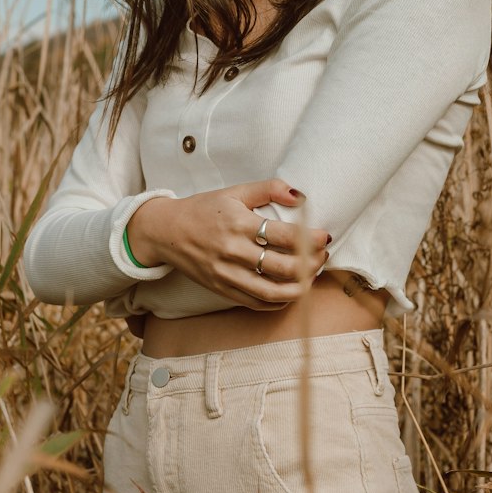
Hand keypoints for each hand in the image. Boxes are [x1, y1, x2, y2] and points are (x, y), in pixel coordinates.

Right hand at [127, 180, 330, 311]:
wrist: (165, 232)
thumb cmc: (203, 208)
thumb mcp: (234, 191)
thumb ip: (268, 188)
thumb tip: (300, 195)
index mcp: (239, 224)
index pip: (285, 236)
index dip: (311, 239)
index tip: (325, 237)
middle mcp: (233, 252)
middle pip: (283, 268)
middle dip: (311, 264)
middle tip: (322, 256)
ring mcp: (227, 275)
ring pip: (273, 292)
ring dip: (300, 287)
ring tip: (311, 276)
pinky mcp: (222, 290)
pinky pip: (257, 304)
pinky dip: (279, 302)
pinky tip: (291, 291)